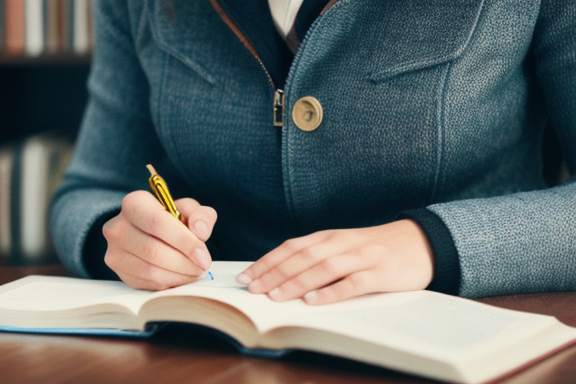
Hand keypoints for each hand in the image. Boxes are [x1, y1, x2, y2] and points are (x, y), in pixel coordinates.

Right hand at [103, 190, 216, 289]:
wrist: (151, 232)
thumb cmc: (172, 219)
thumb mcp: (189, 209)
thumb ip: (201, 216)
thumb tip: (200, 232)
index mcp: (134, 203)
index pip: (156, 222)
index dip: (184, 242)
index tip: (204, 257)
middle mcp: (117, 226)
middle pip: (153, 250)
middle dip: (184, 263)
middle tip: (203, 267)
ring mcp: (114, 251)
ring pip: (149, 270)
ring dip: (178, 276)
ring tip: (195, 272)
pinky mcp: (119, 272)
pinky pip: (145, 283)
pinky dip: (168, 283)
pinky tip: (181, 277)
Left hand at [236, 220, 433, 304]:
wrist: (419, 242)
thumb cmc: (374, 248)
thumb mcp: (343, 246)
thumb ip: (318, 256)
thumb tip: (281, 274)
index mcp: (330, 236)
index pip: (292, 247)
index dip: (267, 261)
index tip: (246, 276)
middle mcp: (342, 243)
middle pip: (303, 257)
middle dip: (274, 273)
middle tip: (252, 289)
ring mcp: (362, 257)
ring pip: (324, 268)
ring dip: (297, 282)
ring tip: (275, 296)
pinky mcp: (380, 273)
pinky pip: (353, 283)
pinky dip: (331, 292)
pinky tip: (313, 301)